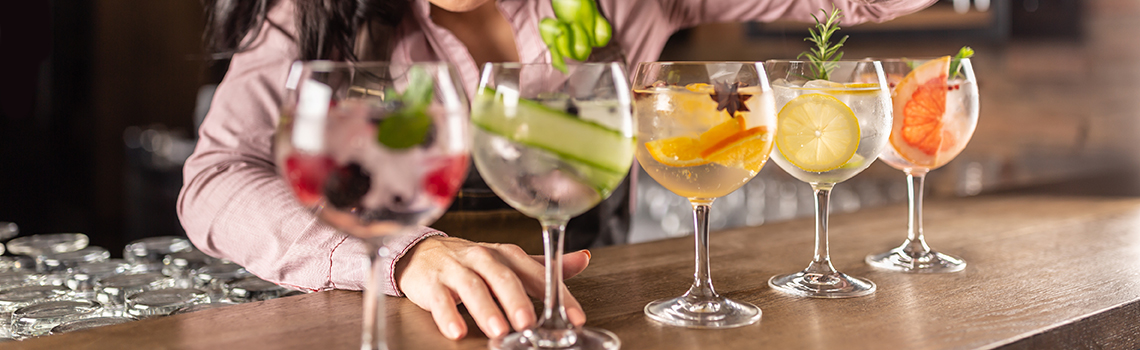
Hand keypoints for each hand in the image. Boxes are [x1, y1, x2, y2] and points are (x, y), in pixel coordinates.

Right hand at [393, 236, 590, 339]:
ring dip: (486, 309)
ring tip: (499, 330)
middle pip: (503, 277)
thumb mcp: (509, 262)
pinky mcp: (433, 283)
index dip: (558, 294)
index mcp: (507, 255)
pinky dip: (448, 315)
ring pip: (473, 287)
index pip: (537, 273)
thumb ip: (543, 267)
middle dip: (516, 300)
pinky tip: (457, 330)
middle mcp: (483, 258)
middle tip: (528, 322)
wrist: (424, 252)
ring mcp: (457, 269)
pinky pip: (440, 299)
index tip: (574, 316)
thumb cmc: (472, 262)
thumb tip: (583, 259)